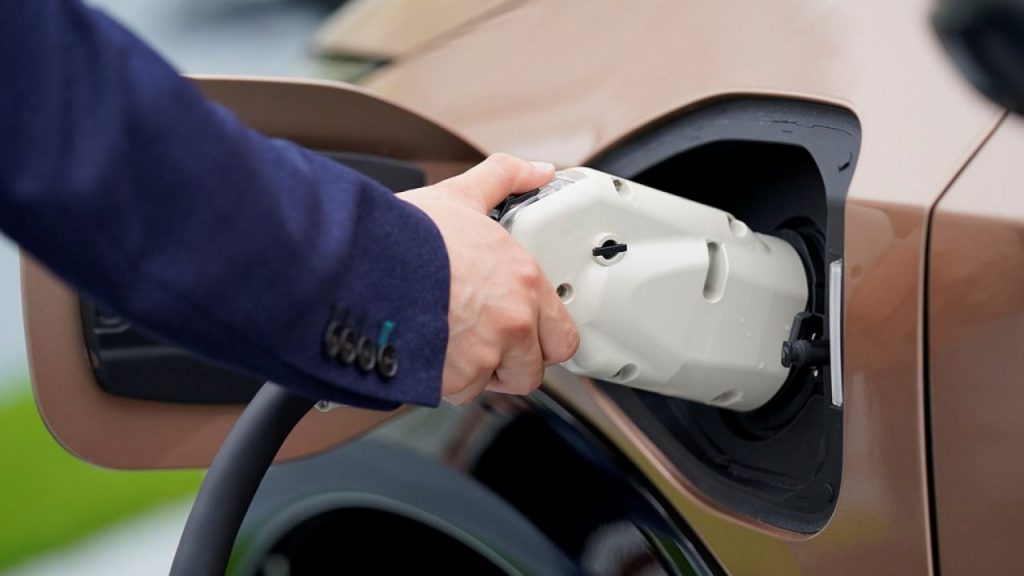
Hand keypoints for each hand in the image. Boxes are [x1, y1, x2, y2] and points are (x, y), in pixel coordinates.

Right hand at [398, 154, 579, 403]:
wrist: (361, 261)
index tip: (526, 332)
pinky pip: (455, 392)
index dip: (543, 338)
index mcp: (525, 282)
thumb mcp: (461, 195)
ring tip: (448, 341)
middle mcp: (513, 322)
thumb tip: (536, 169)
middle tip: (486, 343)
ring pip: (490, 384)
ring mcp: (483, 354)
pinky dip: (442, 379)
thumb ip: (504, 178)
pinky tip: (427, 350)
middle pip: (532, 371)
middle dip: (510, 363)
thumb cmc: (405, 233)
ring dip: (473, 372)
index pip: (563, 336)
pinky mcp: (450, 378)